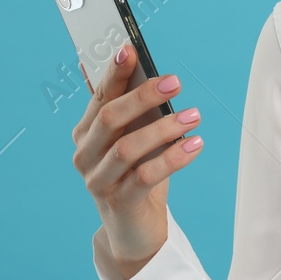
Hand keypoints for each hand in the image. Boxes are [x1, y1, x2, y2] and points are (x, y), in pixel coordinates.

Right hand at [70, 45, 203, 277]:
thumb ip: (131, 105)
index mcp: (86, 133)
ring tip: (194, 116)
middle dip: (143, 96)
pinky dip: (172, 158)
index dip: (113, 73)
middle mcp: (85, 155)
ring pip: (128, 147)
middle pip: (110, 118)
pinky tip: (195, 145)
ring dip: (164, 128)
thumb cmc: (136, 174)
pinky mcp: (119, 203)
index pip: (99, 97)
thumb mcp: (134, 137)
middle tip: (176, 82)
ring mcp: (99, 181)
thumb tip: (126, 56)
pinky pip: (145, 176)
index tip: (131, 49)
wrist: (134, 231)